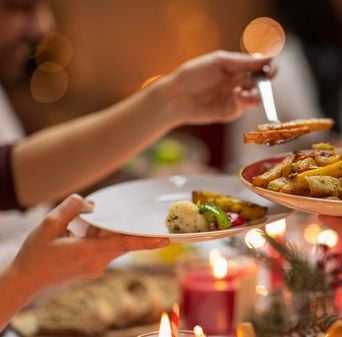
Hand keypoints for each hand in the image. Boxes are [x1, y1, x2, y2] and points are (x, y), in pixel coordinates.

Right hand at [9, 194, 168, 292]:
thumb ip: (71, 208)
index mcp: (86, 253)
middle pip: (122, 242)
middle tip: (147, 217)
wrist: (26, 280)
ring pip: (114, 244)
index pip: (122, 244)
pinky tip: (85, 229)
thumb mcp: (47, 225)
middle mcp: (96, 263)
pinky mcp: (93, 267)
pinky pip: (106, 248)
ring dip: (111, 231)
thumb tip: (91, 203)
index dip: (145, 241)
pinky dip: (102, 236)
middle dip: (130, 228)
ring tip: (93, 222)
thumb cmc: (35, 253)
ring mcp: (96, 267)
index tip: (165, 240)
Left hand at [157, 51, 273, 124]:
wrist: (176, 96)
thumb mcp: (220, 62)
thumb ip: (244, 61)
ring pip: (256, 97)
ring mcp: (236, 97)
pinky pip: (244, 107)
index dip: (270, 66)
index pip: (261, 66)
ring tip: (248, 93)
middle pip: (262, 83)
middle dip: (265, 83)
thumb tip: (268, 57)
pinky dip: (244, 102)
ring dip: (257, 95)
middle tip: (262, 82)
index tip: (272, 67)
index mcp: (237, 67)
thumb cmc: (194, 74)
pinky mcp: (231, 111)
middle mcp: (239, 82)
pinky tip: (237, 96)